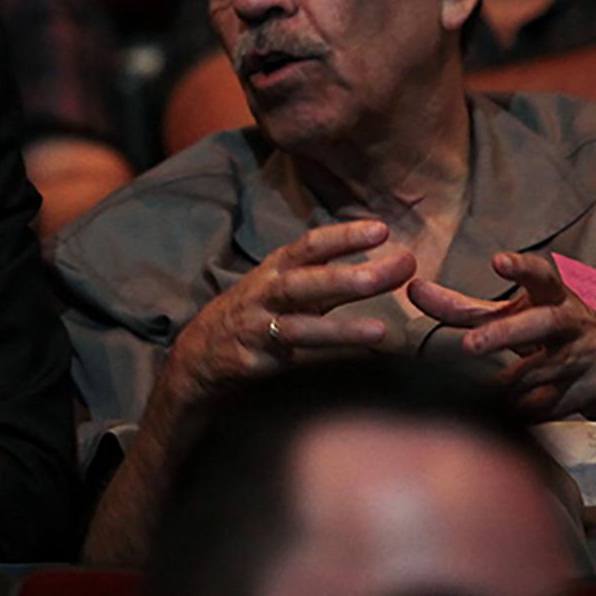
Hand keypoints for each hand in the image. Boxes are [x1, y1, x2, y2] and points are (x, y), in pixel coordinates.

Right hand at [162, 219, 406, 404]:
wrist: (198, 355)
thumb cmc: (253, 314)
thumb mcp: (280, 285)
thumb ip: (323, 274)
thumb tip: (381, 263)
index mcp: (275, 269)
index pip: (310, 245)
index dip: (345, 236)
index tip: (383, 230)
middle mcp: (264, 294)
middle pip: (307, 282)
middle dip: (352, 276)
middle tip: (397, 270)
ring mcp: (257, 329)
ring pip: (299, 327)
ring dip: (341, 329)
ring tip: (381, 332)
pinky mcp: (255, 362)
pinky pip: (295, 363)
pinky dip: (327, 363)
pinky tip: (356, 366)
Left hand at [408, 251, 595, 424]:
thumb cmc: (559, 335)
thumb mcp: (520, 314)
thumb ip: (466, 308)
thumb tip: (413, 290)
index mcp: (555, 296)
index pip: (541, 275)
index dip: (521, 268)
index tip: (498, 262)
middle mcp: (574, 322)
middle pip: (541, 323)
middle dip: (507, 333)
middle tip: (471, 345)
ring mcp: (587, 356)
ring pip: (541, 372)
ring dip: (508, 385)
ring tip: (479, 392)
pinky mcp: (595, 389)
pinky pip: (552, 405)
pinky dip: (526, 412)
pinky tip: (505, 417)